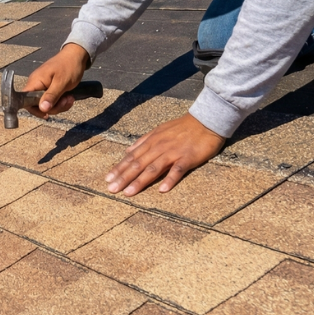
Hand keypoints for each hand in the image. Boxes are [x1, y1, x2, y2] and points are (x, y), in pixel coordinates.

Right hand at [20, 43, 89, 117]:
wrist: (76, 56)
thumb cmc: (69, 66)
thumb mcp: (61, 83)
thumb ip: (51, 96)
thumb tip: (42, 109)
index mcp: (35, 81)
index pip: (25, 100)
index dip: (34, 110)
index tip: (47, 114)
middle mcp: (36, 85)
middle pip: (38, 105)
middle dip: (53, 107)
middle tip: (66, 101)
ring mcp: (43, 87)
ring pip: (46, 104)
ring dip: (59, 105)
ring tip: (70, 98)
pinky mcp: (49, 88)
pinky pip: (52, 100)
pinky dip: (60, 102)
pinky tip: (69, 97)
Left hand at [104, 114, 225, 195]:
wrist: (205, 121)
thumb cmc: (181, 127)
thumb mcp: (158, 131)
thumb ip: (143, 141)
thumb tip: (128, 151)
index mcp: (151, 142)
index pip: (131, 157)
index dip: (119, 169)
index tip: (108, 179)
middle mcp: (159, 147)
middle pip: (138, 164)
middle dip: (124, 177)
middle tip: (112, 189)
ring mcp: (173, 153)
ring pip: (153, 168)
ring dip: (140, 181)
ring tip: (129, 193)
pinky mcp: (188, 158)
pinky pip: (177, 170)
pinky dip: (169, 180)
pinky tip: (162, 190)